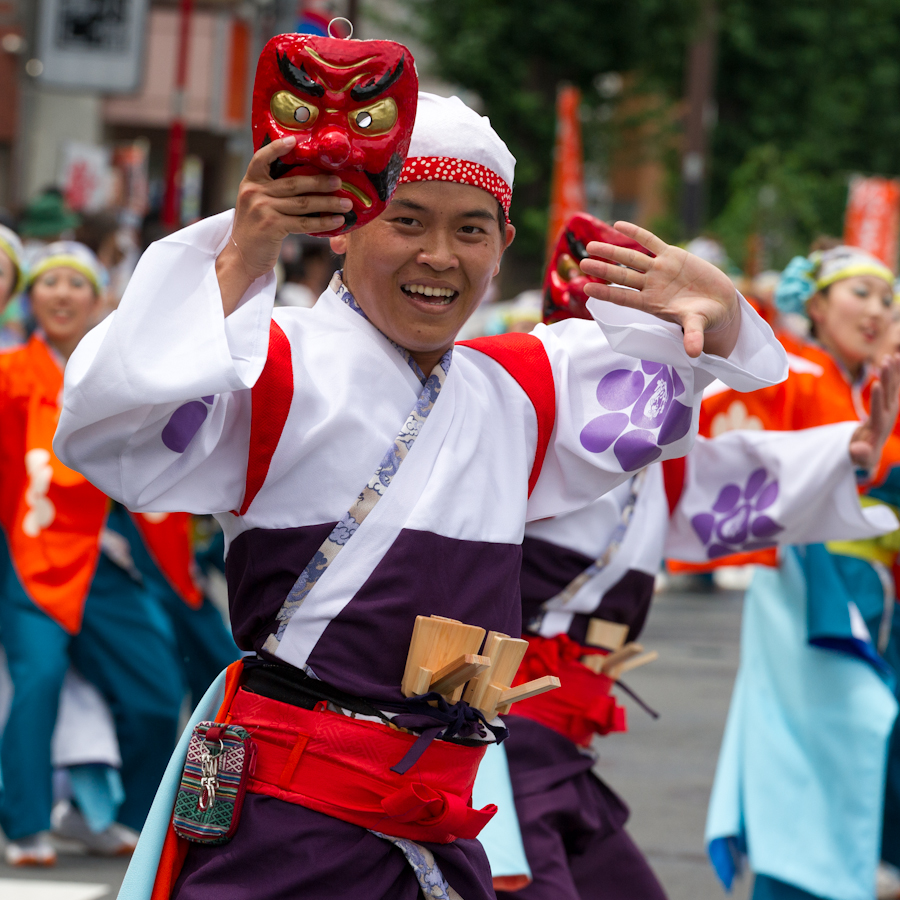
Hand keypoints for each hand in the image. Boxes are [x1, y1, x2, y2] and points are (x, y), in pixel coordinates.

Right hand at [216, 136, 351, 314]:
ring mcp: (263, 209)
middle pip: (294, 183)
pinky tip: (337, 221)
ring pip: (303, 203)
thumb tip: (306, 183)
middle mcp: (255, 192)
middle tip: (340, 182)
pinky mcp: (272, 226)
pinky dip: (323, 222)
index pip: (261, 159)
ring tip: (346, 204)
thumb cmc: (254, 231)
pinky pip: (304, 223)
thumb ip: (270, 192)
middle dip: (320, 182)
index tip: (295, 141)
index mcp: (250, 183)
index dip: (277, 148)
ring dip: (328, 203)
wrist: (240, 258)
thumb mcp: (254, 205)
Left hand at [579, 222, 740, 358]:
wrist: (720, 303)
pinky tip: (618, 225)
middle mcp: (651, 285)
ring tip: (591, 245)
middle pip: (622, 276)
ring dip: (612, 251)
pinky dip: (636, 233)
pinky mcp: (671, 256)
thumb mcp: (698, 325)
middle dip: (603, 269)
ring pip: (631, 258)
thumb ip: (692, 336)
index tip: (587, 289)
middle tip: (582, 263)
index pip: (624, 298)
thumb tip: (694, 354)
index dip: (606, 293)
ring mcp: (659, 270)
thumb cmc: (705, 318)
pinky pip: (650, 241)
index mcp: (652, 304)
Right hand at [849, 353, 899, 468]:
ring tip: (891, 357)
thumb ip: (860, 454)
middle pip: (889, 395)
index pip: (879, 411)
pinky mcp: (889, 402)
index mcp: (880, 427)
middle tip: (886, 362)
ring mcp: (890, 408)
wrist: (872, 449)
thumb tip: (856, 449)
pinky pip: (893, 385)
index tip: (877, 384)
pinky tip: (895, 358)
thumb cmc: (863, 455)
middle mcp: (888, 415)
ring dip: (893, 372)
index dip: (878, 399)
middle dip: (888, 379)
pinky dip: (895, 372)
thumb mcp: (860, 457)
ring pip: (893, 387)